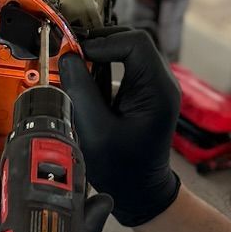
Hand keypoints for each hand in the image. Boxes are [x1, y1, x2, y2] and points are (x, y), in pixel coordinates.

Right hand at [59, 28, 181, 228]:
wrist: (140, 191)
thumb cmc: (122, 169)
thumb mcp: (95, 130)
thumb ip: (81, 90)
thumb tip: (68, 58)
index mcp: (158, 90)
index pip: (136, 43)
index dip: (103, 42)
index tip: (77, 54)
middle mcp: (161, 83)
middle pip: (132, 40)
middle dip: (100, 43)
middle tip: (72, 56)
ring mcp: (154, 86)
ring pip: (128, 49)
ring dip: (101, 52)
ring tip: (77, 66)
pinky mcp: (144, 91)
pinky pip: (124, 64)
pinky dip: (104, 64)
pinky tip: (87, 78)